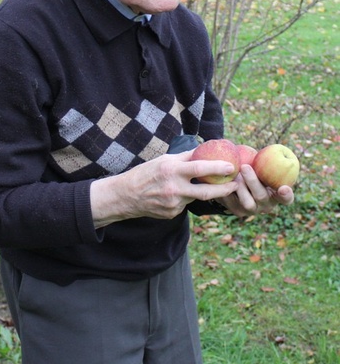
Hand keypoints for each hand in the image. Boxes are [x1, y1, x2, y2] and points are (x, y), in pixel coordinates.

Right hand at [90, 151, 238, 227]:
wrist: (126, 195)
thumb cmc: (146, 172)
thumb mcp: (164, 159)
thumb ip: (185, 157)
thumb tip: (204, 149)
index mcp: (172, 170)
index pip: (200, 168)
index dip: (218, 168)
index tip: (232, 166)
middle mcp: (174, 188)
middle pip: (206, 192)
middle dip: (224, 189)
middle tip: (237, 184)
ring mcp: (173, 204)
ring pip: (196, 198)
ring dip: (206, 192)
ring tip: (217, 187)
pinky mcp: (172, 214)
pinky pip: (185, 205)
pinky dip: (186, 198)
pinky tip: (176, 195)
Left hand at [216, 164, 294, 216]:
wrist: (236, 180)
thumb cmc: (255, 168)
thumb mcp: (261, 164)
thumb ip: (266, 160)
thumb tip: (272, 150)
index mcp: (276, 195)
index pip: (286, 199)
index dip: (286, 195)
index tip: (283, 188)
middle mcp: (266, 205)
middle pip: (261, 196)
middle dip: (253, 181)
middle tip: (244, 166)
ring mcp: (252, 210)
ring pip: (247, 202)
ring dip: (239, 186)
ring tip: (233, 174)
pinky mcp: (238, 211)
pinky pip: (232, 202)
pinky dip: (227, 190)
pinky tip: (222, 180)